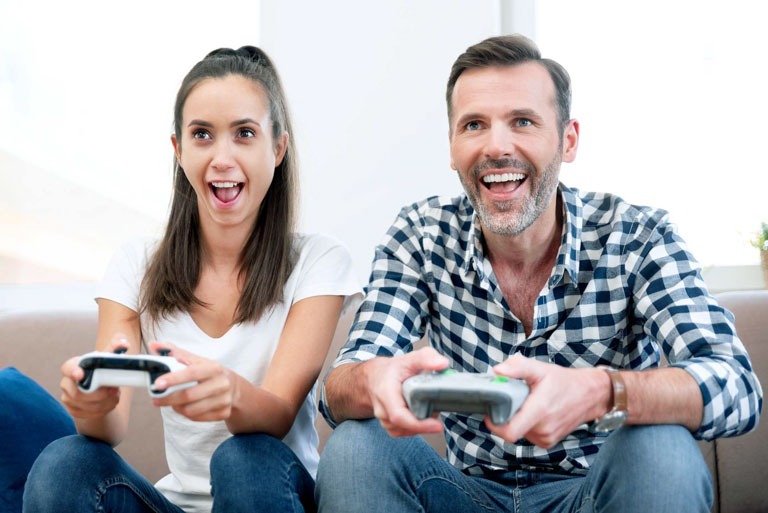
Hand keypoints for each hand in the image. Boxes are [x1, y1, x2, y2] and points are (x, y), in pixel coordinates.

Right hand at [59, 334, 127, 418]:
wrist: (101, 387)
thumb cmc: (102, 368)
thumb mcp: (108, 357)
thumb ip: (115, 347)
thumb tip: (123, 343)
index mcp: (73, 366)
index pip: (67, 368)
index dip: (72, 371)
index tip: (80, 375)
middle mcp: (67, 383)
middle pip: (78, 393)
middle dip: (99, 394)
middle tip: (114, 389)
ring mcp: (68, 398)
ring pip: (86, 405)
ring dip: (105, 402)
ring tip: (115, 394)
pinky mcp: (74, 411)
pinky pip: (90, 414)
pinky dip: (105, 409)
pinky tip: (111, 402)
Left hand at [149, 341, 235, 421]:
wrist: (233, 387)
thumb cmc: (209, 373)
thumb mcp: (196, 361)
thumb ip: (174, 352)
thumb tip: (154, 345)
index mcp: (214, 368)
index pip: (191, 373)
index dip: (173, 379)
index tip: (157, 384)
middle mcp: (221, 384)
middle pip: (189, 395)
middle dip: (168, 398)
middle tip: (155, 399)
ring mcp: (224, 400)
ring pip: (191, 410)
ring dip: (176, 407)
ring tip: (172, 402)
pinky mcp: (223, 413)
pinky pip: (196, 418)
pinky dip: (186, 414)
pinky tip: (184, 407)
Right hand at [365, 347, 449, 437]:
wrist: (374, 378)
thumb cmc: (391, 370)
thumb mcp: (409, 359)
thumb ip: (427, 358)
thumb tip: (443, 364)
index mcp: (385, 392)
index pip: (398, 415)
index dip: (418, 424)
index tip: (437, 425)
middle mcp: (382, 409)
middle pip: (404, 425)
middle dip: (424, 423)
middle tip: (437, 411)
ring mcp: (383, 419)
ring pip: (405, 430)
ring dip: (420, 425)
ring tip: (429, 410)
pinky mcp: (388, 425)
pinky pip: (403, 432)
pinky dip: (415, 428)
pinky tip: (422, 417)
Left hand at [487, 354, 609, 447]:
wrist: (590, 395)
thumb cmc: (564, 381)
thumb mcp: (540, 369)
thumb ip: (517, 368)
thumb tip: (497, 371)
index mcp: (539, 411)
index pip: (509, 431)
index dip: (494, 424)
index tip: (490, 411)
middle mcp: (543, 429)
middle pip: (510, 431)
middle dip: (505, 417)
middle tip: (509, 401)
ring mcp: (546, 438)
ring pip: (519, 433)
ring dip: (517, 420)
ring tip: (525, 404)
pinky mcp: (548, 442)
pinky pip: (528, 435)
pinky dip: (526, 425)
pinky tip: (533, 412)